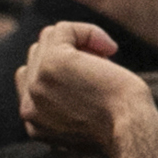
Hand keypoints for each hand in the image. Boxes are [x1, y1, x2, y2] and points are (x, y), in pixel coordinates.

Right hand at [17, 23, 157, 157]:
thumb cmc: (123, 125)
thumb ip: (69, 109)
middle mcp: (27, 106)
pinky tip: (110, 49)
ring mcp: (36, 84)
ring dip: (80, 42)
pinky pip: (63, 29)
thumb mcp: (88, 124)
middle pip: (38, 56)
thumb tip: (73, 83)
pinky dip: (89, 32)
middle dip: (72, 53)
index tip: (94, 79)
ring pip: (48, 39)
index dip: (63, 70)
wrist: (130, 128)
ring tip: (105, 60)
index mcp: (34, 123)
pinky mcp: (51, 63)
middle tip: (103, 69)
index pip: (31, 80)